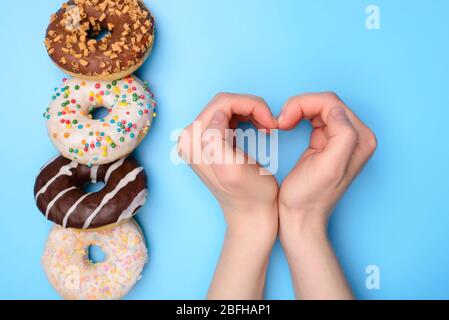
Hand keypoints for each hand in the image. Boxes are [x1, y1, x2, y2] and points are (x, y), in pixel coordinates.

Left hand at [178, 93, 278, 298]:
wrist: (251, 215)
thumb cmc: (250, 195)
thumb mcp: (234, 169)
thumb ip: (217, 141)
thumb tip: (217, 116)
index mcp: (193, 142)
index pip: (222, 103)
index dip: (252, 106)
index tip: (270, 123)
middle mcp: (189, 138)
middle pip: (223, 102)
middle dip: (251, 107)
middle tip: (270, 124)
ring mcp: (197, 140)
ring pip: (227, 107)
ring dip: (250, 111)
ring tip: (266, 127)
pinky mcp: (208, 142)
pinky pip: (227, 116)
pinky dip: (245, 117)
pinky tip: (257, 129)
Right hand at [278, 92, 376, 227]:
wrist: (300, 216)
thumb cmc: (309, 197)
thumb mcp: (328, 168)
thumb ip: (343, 135)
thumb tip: (335, 110)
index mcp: (361, 140)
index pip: (332, 103)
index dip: (304, 105)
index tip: (284, 121)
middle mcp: (357, 136)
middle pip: (326, 102)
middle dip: (300, 106)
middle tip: (281, 122)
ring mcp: (343, 138)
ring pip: (319, 107)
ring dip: (298, 110)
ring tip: (283, 124)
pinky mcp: (328, 141)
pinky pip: (315, 116)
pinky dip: (299, 116)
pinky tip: (289, 126)